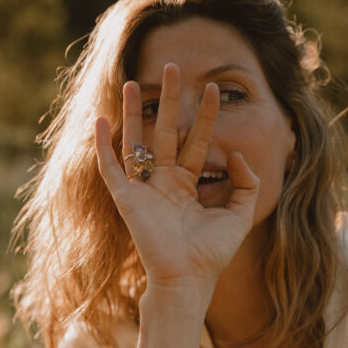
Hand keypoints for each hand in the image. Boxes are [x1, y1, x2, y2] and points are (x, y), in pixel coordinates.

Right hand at [95, 63, 258, 295]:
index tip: (214, 89)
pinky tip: (101, 120)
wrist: (189, 279)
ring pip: (135, 142)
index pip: (196, 141)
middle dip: (169, 100)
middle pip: (165, 131)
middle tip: (173, 67)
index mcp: (187, 185)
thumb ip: (246, 184)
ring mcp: (143, 189)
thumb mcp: (240, 215)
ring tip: (131, 81)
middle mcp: (163, 183)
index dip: (206, 116)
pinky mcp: (127, 200)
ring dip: (132, 112)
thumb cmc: (212, 254)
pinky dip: (103, 145)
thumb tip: (238, 155)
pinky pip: (111, 168)